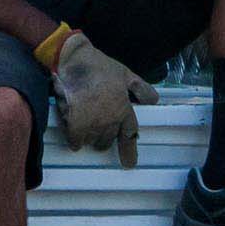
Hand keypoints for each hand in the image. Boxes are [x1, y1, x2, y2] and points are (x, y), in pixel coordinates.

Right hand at [47, 30, 157, 162]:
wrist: (74, 61)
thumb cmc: (99, 66)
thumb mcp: (125, 73)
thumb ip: (140, 88)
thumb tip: (154, 100)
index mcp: (123, 110)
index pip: (130, 135)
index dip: (129, 151)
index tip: (129, 164)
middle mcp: (110, 121)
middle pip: (106, 142)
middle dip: (101, 137)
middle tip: (93, 124)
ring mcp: (93, 125)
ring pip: (90, 141)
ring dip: (86, 135)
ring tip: (81, 118)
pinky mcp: (76, 126)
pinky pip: (75, 141)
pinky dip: (73, 137)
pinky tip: (70, 126)